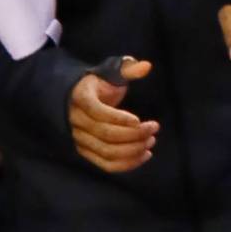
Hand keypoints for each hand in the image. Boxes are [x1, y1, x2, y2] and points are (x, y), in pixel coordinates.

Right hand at [68, 59, 157, 173]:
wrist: (79, 101)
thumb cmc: (99, 86)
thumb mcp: (110, 73)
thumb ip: (128, 69)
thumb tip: (147, 66)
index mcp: (81, 97)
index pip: (98, 112)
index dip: (119, 118)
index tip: (139, 120)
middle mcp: (77, 120)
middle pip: (106, 134)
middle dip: (134, 134)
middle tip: (154, 128)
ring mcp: (80, 139)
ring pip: (108, 151)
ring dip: (134, 150)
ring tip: (151, 141)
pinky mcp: (87, 152)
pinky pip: (107, 165)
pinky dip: (128, 164)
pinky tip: (144, 155)